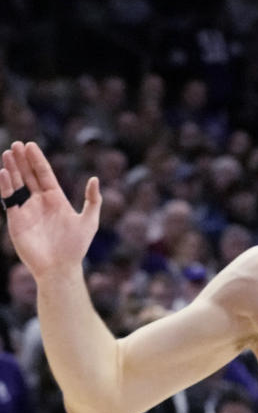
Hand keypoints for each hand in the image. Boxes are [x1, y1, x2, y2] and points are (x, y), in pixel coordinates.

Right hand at [0, 141, 100, 278]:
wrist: (60, 268)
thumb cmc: (76, 247)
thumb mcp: (89, 221)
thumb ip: (93, 200)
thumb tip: (94, 178)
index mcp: (55, 198)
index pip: (43, 173)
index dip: (36, 159)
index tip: (30, 145)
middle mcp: (39, 201)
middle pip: (28, 175)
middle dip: (21, 160)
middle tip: (16, 144)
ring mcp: (26, 210)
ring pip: (17, 184)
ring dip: (12, 169)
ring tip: (7, 153)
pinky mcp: (16, 220)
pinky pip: (9, 199)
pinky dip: (5, 186)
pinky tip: (4, 173)